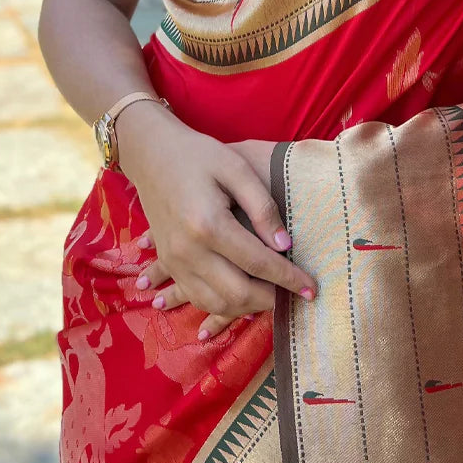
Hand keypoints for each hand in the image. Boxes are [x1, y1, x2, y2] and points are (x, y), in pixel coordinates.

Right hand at [116, 106, 314, 336]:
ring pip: (214, 302)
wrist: (151, 154)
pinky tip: (240, 300)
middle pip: (236, 293)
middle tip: (294, 294)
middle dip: (271, 300)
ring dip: (247, 307)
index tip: (311, 289)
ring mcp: (174, 260)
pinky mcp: (168, 262)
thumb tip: (285, 246)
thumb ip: (263, 207)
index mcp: (209, 225)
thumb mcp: (236, 169)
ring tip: (272, 297)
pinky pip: (195, 296)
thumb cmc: (198, 155)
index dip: (288, 279)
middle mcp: (188, 250)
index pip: (258, 263)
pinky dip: (220, 305)